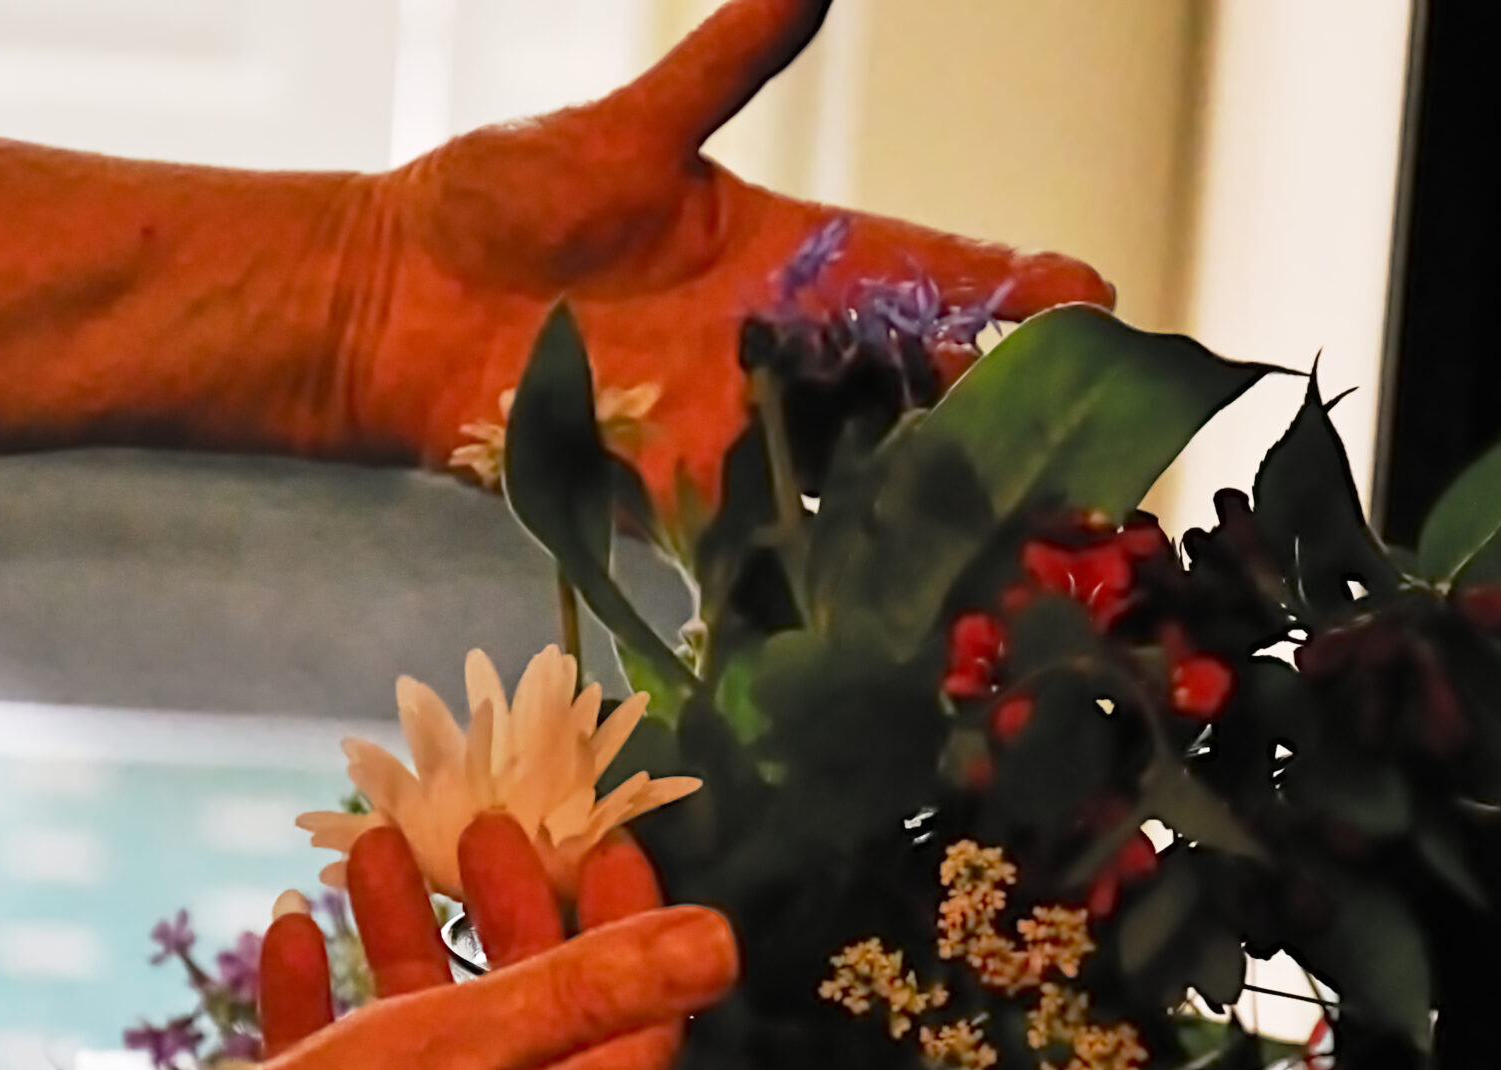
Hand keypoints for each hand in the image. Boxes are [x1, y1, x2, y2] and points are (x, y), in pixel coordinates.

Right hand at [123, 815, 728, 1069]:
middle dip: (514, 909)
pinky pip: (333, 1059)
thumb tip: (721, 943)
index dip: (632, 928)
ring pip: (426, 1023)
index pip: (634, 1020)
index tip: (597, 841)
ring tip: (379, 850)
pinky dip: (322, 988)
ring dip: (409, 930)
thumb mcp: (473, 1050)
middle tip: (485, 827)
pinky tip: (289, 928)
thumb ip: (594, 992)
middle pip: (533, 1010)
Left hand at [348, 0, 1112, 494]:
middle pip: (927, 385)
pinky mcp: (683, 500)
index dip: (1017, 290)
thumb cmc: (506, 203)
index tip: (1094, 300)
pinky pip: (772, 536)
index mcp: (796, 261)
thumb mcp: (635, 130)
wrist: (399, 300)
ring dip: (942, 500)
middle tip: (1100, 437)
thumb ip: (732, 56)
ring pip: (869, 468)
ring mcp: (742, 433)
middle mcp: (787, 356)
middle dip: (1012, 411)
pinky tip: (898, 582)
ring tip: (1029, 525)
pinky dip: (830, 559)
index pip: (936, 276)